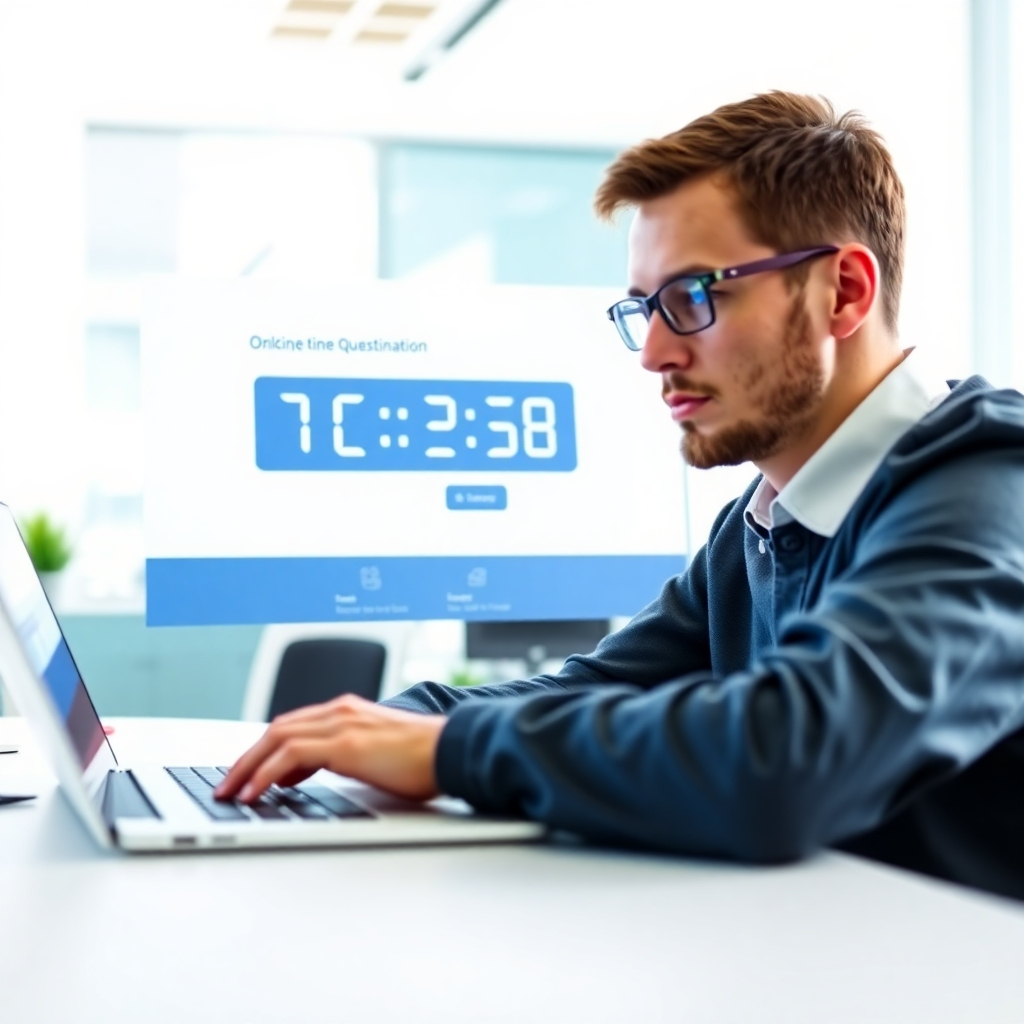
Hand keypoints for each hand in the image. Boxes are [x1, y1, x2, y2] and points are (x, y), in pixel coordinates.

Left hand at [214, 695, 446, 803]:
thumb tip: (323, 775)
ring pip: (276, 737)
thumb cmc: (428, 758)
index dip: (267, 751)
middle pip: (278, 729)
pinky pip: (289, 754)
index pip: (295, 725)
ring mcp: (342, 723)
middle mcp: (342, 711)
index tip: (252, 775)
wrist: (454, 750)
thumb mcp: (381, 754)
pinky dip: (265, 774)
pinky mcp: (345, 743)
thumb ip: (351, 757)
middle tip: (228, 784)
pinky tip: (255, 793)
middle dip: (247, 758)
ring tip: (231, 793)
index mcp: (350, 711)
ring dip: (247, 767)